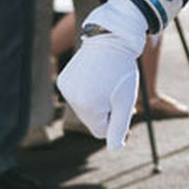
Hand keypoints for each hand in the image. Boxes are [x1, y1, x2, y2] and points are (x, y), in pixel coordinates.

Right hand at [56, 0, 148, 149]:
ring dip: (96, 100)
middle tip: (114, 89)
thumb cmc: (122, 71)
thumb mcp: (126, 100)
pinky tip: (94, 75)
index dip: (115, 119)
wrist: (111, 39)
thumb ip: (120, 126)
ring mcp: (65, 89)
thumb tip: (115, 149)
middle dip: (105, 110)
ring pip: (84, 108)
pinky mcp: (63, 80)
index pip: (101, 131)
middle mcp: (72, 100)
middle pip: (92, 119)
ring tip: (105, 80)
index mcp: (89, 107)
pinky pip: (77, 95)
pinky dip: (86, 90)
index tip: (120, 101)